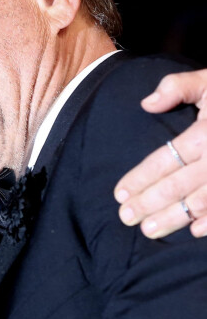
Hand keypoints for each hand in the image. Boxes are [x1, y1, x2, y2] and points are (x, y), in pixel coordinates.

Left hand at [114, 69, 206, 237]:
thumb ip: (176, 87)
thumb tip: (147, 103)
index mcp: (206, 133)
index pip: (165, 160)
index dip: (140, 178)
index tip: (119, 193)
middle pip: (179, 185)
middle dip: (149, 203)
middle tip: (125, 217)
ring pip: (202, 201)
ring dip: (175, 217)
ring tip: (148, 230)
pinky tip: (195, 231)